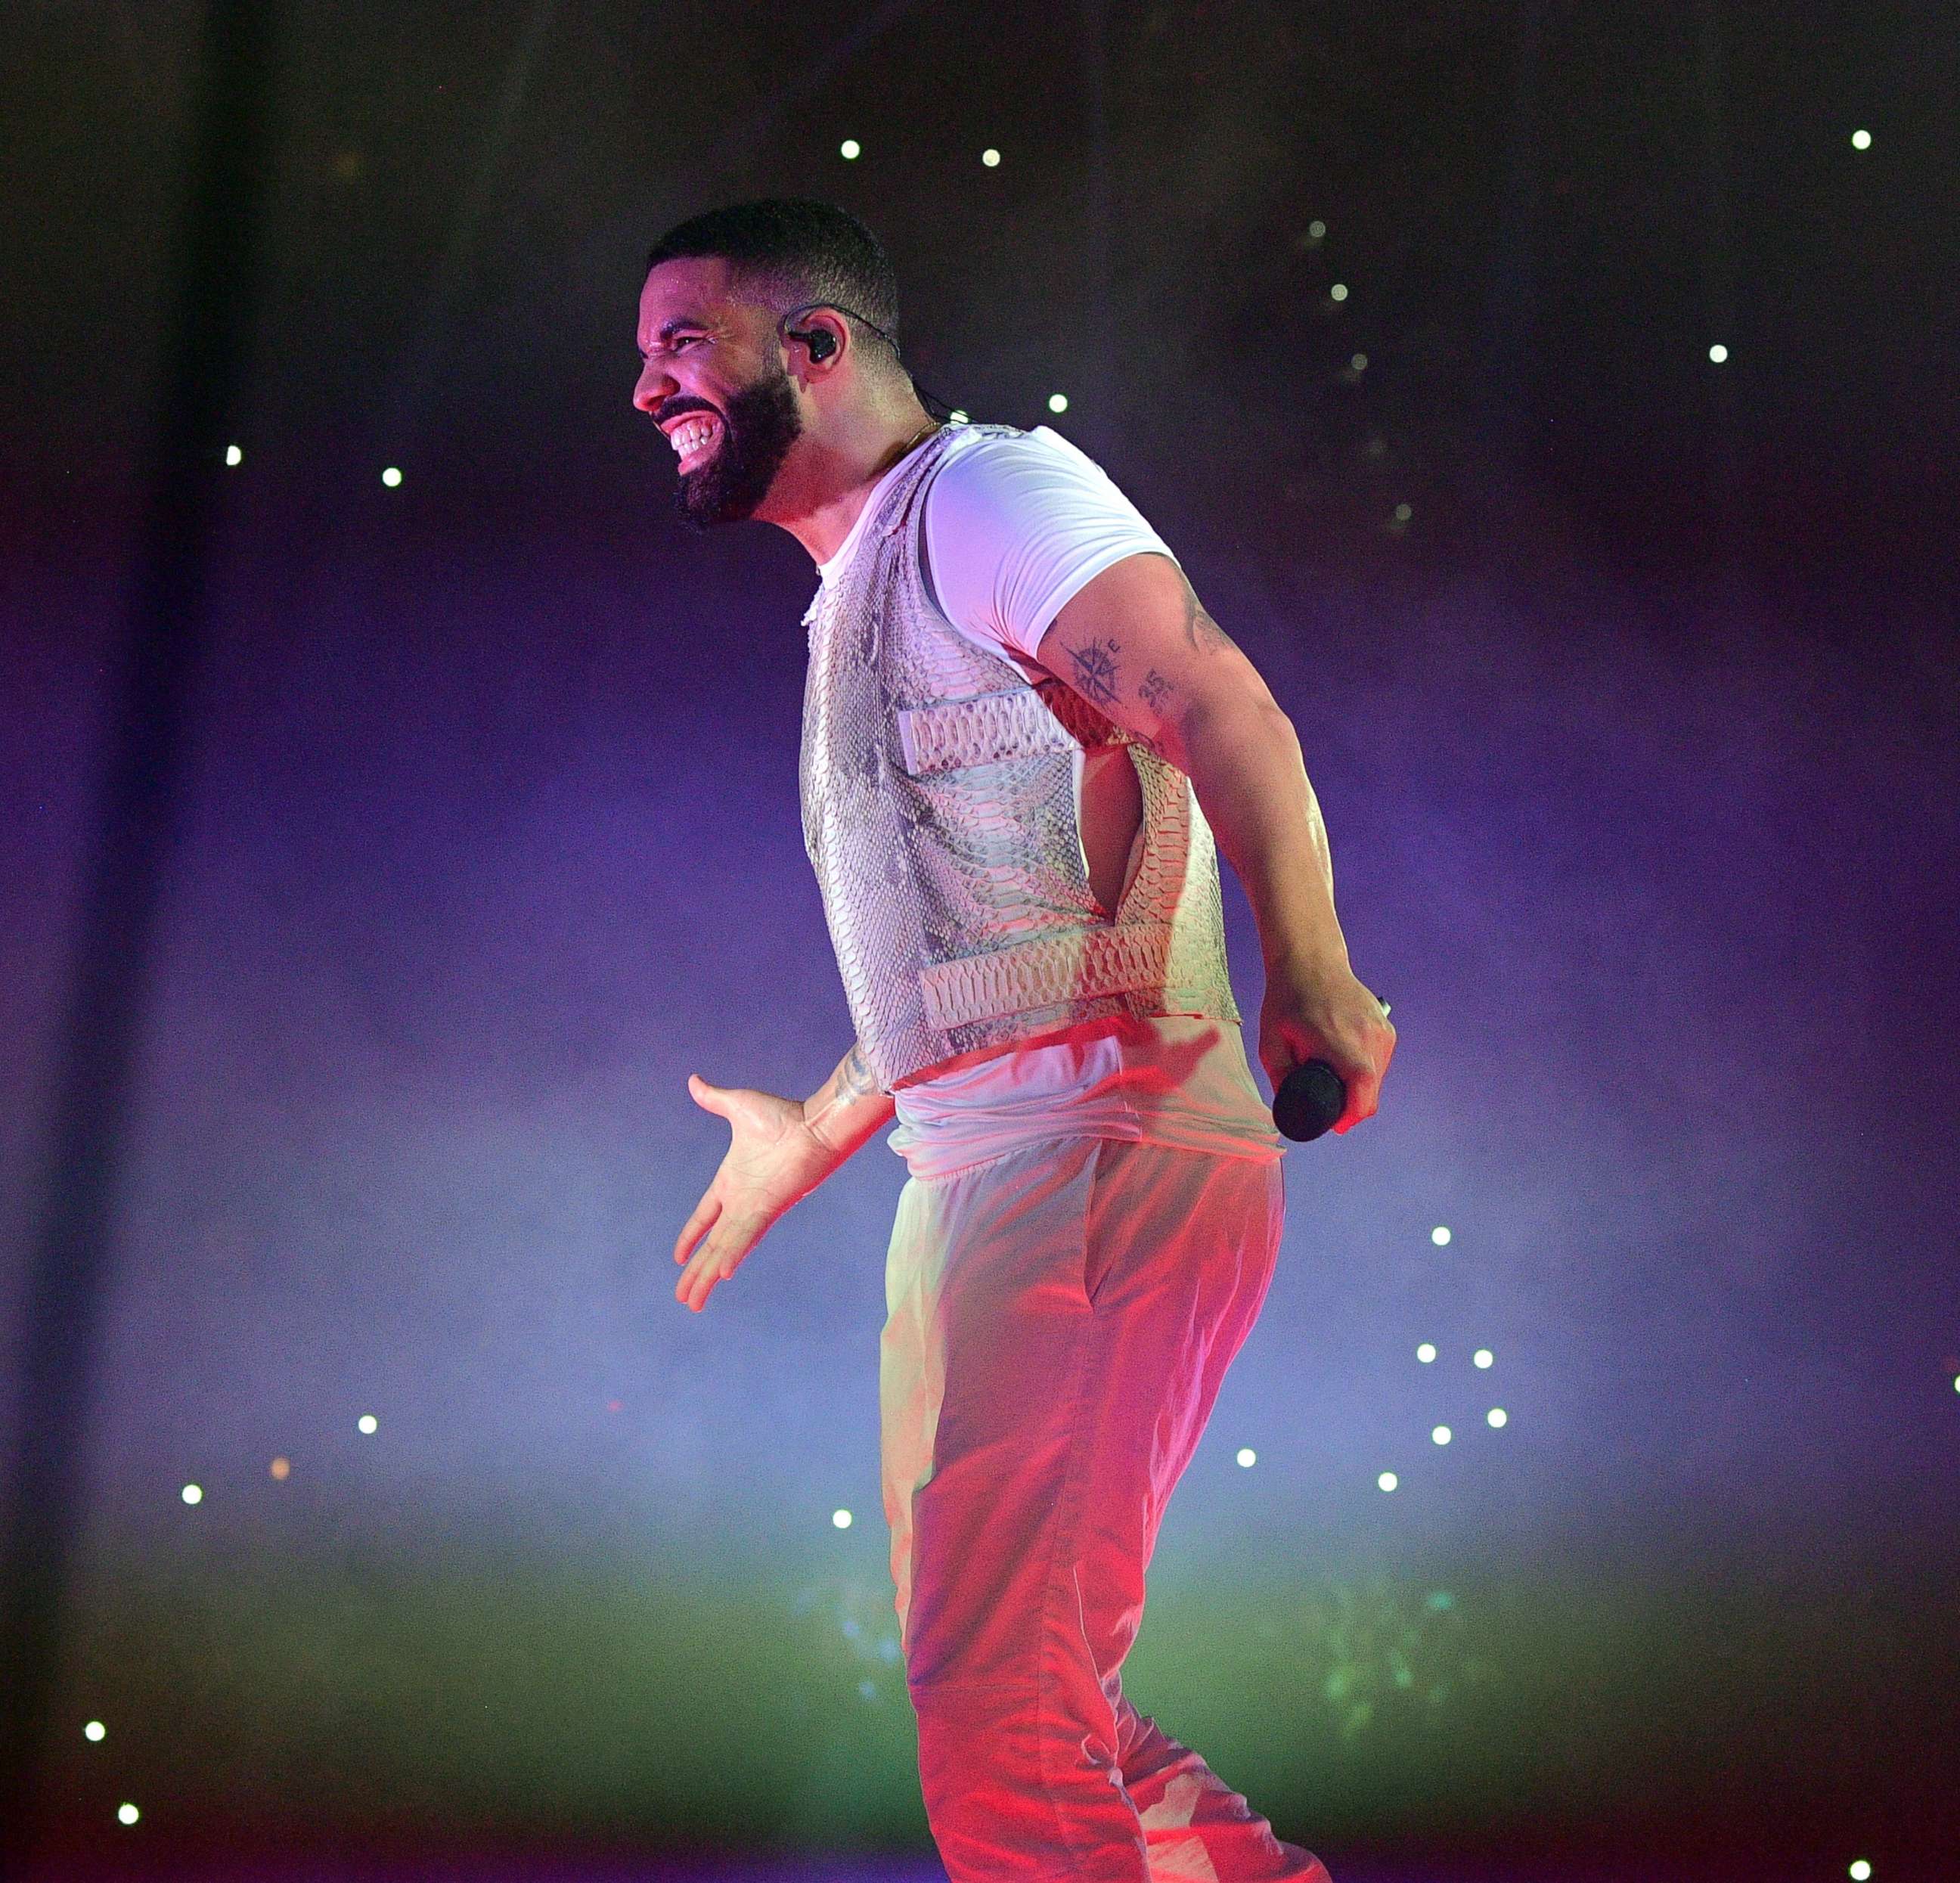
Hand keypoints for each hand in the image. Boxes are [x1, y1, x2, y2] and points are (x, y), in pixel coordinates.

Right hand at [674, 1074, 841, 1311]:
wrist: (816, 1123)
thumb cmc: (785, 1116)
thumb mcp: (739, 1106)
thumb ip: (714, 1099)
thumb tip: (694, 1081)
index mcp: (731, 1182)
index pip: (705, 1217)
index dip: (692, 1237)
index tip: (678, 1257)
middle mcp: (741, 1202)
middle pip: (713, 1245)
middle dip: (697, 1272)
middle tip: (683, 1298)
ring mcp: (754, 1209)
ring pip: (726, 1250)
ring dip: (709, 1277)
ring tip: (693, 1303)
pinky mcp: (768, 1210)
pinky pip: (745, 1238)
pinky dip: (733, 1256)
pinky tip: (722, 1277)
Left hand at [1259, 956, 1396, 1134]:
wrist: (1311, 961)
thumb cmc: (1288, 1000)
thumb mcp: (1270, 1044)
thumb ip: (1282, 1079)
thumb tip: (1292, 1109)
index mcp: (1341, 1044)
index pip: (1363, 1095)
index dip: (1350, 1117)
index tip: (1335, 1124)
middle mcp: (1370, 1039)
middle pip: (1370, 1093)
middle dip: (1349, 1104)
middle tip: (1324, 1097)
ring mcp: (1383, 1033)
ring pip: (1377, 1079)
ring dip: (1357, 1086)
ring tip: (1330, 1071)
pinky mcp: (1387, 1029)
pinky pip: (1380, 1063)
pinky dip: (1364, 1069)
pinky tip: (1343, 1058)